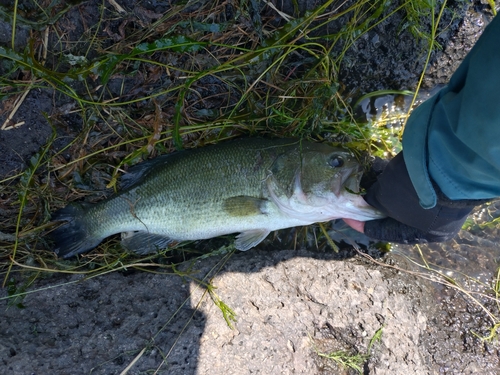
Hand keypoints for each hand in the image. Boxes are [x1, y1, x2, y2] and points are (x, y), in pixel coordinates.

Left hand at [345, 152, 484, 243]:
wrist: (448, 160)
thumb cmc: (413, 191)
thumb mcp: (386, 200)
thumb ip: (373, 201)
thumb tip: (368, 198)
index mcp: (424, 233)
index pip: (387, 232)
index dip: (363, 224)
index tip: (347, 217)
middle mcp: (433, 218)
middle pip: (396, 213)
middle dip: (374, 204)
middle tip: (355, 198)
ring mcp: (436, 196)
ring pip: (402, 195)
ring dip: (383, 187)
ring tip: (364, 180)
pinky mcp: (435, 176)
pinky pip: (408, 179)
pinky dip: (394, 175)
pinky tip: (378, 167)